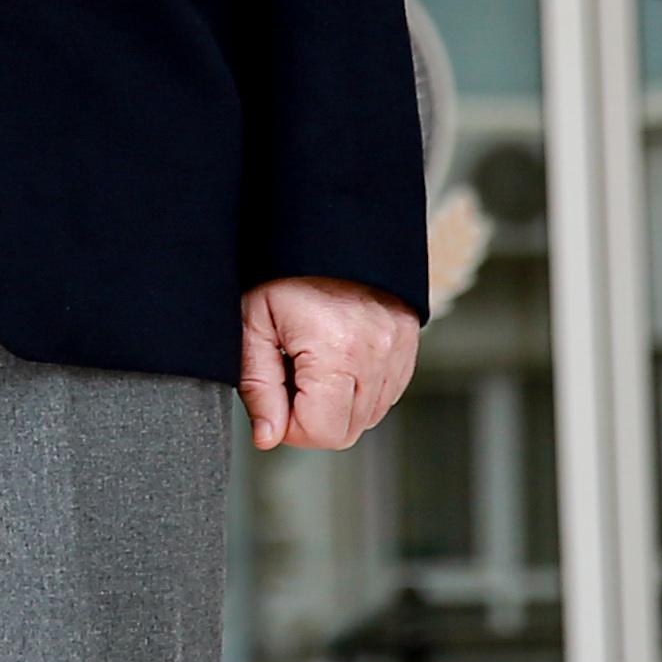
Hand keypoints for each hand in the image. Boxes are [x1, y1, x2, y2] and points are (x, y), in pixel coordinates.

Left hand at [240, 276, 418, 452]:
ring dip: (336, 403)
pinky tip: (334, 357)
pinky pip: (386, 393)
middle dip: (311, 415)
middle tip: (288, 373)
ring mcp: (399, 350)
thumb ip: (258, 385)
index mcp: (338, 350)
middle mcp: (377, 354)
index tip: (274, 395)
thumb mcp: (253, 321)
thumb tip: (268, 437)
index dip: (289, 425)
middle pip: (347, 430)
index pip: (323, 433)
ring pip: (368, 416)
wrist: (327, 225)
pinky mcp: (408, 344)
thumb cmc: (283, 268)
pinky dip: (359, 388)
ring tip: (311, 361)